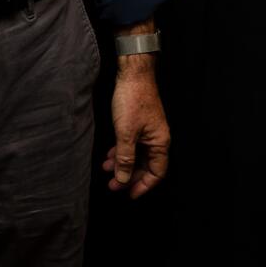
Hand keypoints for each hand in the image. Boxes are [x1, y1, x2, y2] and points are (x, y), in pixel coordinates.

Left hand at [102, 70, 169, 197]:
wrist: (133, 72)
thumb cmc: (132, 100)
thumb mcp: (126, 133)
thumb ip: (125, 158)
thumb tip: (123, 179)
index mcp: (160, 142)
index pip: (156, 173)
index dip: (143, 186)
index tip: (129, 195)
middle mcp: (157, 138)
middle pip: (145, 165)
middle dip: (129, 176)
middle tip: (112, 184)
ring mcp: (148, 130)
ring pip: (136, 154)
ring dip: (122, 163)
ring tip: (106, 170)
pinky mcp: (138, 122)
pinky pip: (132, 143)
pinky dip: (121, 150)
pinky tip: (109, 154)